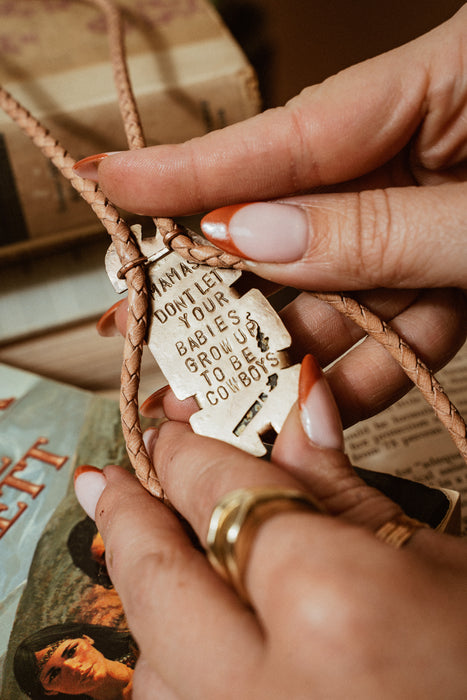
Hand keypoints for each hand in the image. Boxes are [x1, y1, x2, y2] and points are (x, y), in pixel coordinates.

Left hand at [74, 357, 466, 698]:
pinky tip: (196, 635)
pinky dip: (177, 666)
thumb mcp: (431, 559)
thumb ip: (342, 491)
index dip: (188, 457)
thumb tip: (300, 413)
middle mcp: (270, 691)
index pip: (222, 498)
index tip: (168, 441)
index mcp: (330, 608)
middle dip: (128, 523)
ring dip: (149, 601)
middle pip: (159, 585)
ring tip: (150, 551)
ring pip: (154, 668)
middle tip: (103, 484)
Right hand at [78, 7, 466, 426]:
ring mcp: (440, 214)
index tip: (115, 185)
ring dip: (290, 349)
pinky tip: (314, 401)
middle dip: (233, 287)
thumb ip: (379, 229)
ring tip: (227, 396)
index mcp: (442, 85)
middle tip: (163, 329)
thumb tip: (256, 237)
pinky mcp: (458, 269)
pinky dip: (365, 368)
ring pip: (348, 286)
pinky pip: (402, 321)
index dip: (196, 169)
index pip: (291, 131)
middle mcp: (428, 148)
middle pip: (303, 218)